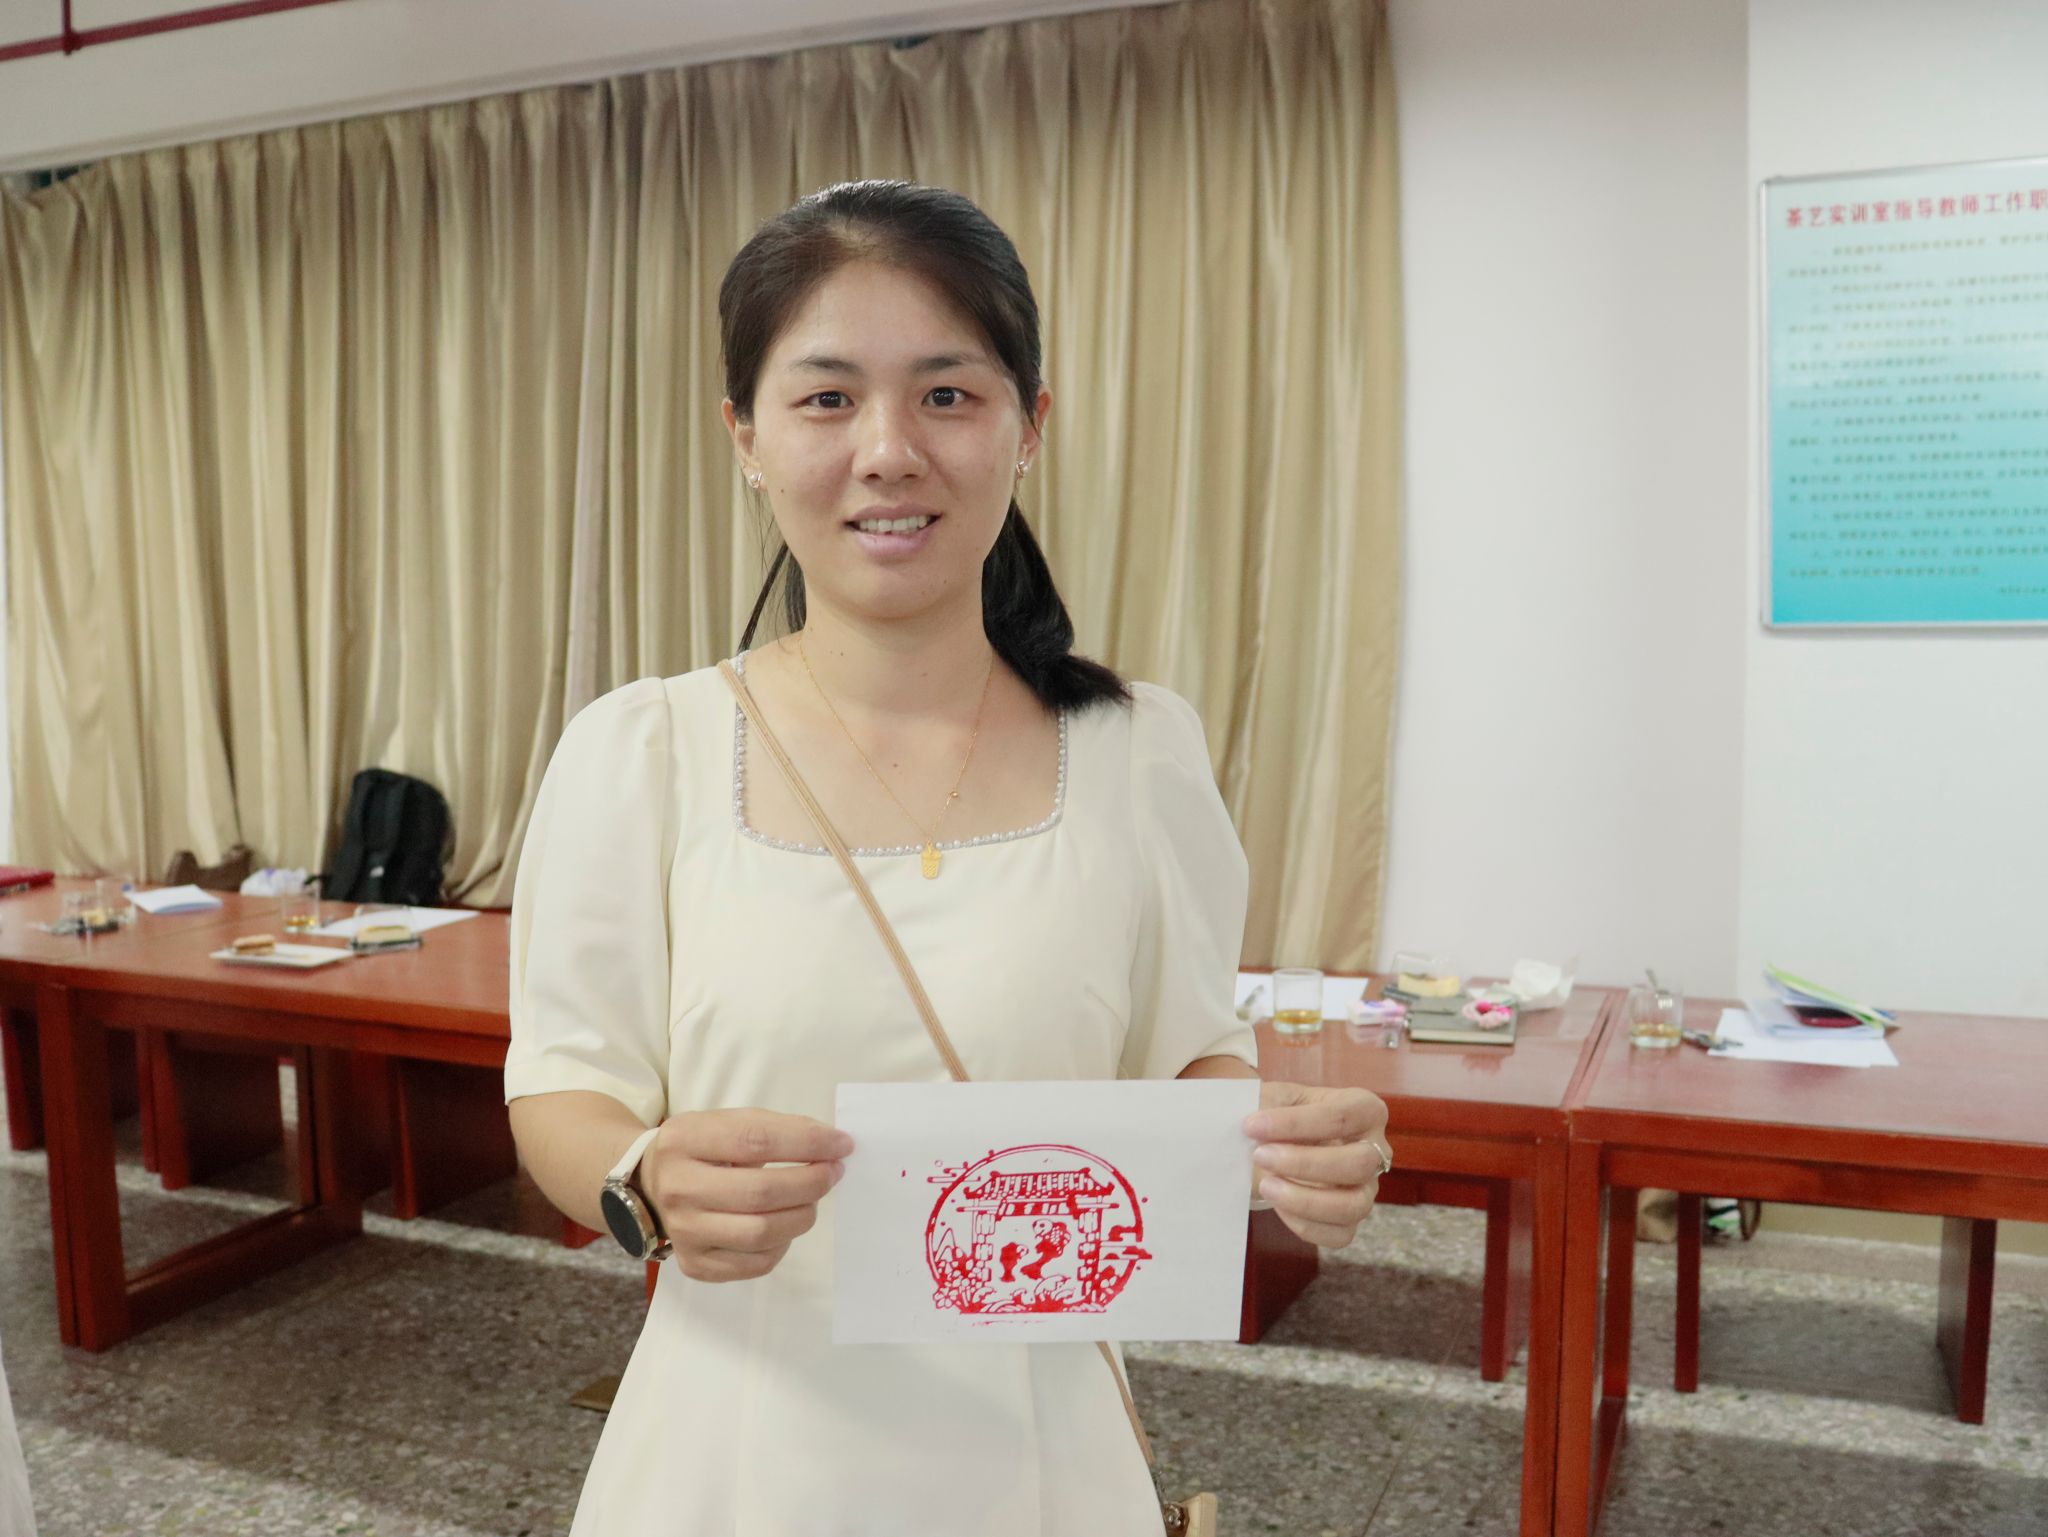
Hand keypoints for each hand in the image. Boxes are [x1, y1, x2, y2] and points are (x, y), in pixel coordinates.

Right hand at [641, 1109, 852, 1282]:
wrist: (652, 1186)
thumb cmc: (703, 1150)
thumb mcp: (726, 1123)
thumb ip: (775, 1129)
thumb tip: (832, 1144)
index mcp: (685, 1140)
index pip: (756, 1140)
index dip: (807, 1143)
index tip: (842, 1144)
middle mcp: (679, 1188)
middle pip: (761, 1192)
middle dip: (811, 1182)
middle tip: (833, 1173)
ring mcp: (684, 1231)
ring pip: (761, 1233)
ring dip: (802, 1215)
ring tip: (811, 1199)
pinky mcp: (695, 1264)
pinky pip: (756, 1263)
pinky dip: (783, 1244)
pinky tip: (784, 1224)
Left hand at [1244, 1081, 1389, 1248]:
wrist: (1271, 1139)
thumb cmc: (1278, 1113)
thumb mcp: (1274, 1097)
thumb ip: (1268, 1108)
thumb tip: (1252, 1133)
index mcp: (1364, 1109)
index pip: (1342, 1116)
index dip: (1294, 1122)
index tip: (1251, 1125)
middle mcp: (1375, 1150)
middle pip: (1359, 1163)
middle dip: (1304, 1163)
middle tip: (1259, 1155)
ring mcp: (1366, 1188)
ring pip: (1354, 1205)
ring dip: (1305, 1200)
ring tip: (1266, 1186)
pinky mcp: (1350, 1219)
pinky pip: (1339, 1234)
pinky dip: (1305, 1224)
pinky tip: (1277, 1205)